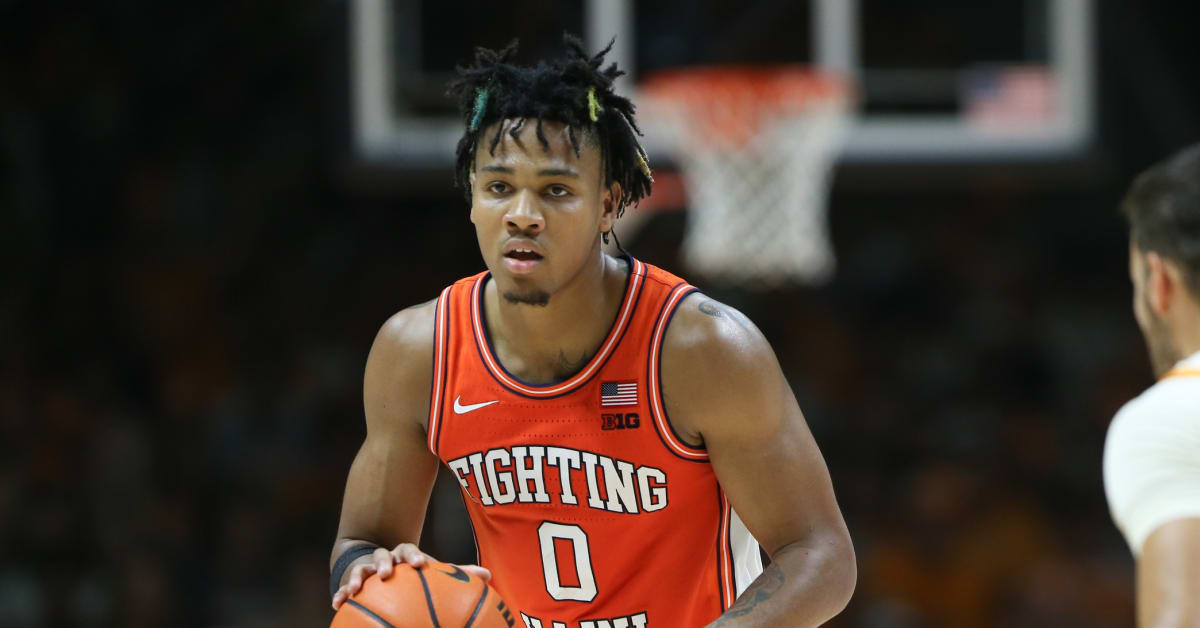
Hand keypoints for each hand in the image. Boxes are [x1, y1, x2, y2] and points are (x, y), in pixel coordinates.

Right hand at [331, 543, 491, 609]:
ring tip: (353, 589)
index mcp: (405, 554)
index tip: (420, 563)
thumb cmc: (414, 573)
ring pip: (360, 569)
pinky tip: (337, 605)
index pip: (409, 549)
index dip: (414, 555)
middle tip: (387, 574)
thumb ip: (457, 574)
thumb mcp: (432, 573)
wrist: (382, 565)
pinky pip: (344, 586)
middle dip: (385, 562)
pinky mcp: (352, 579)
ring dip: (356, 577)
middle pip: (383, 555)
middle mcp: (385, 558)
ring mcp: (367, 568)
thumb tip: (488, 575)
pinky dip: (340, 594)